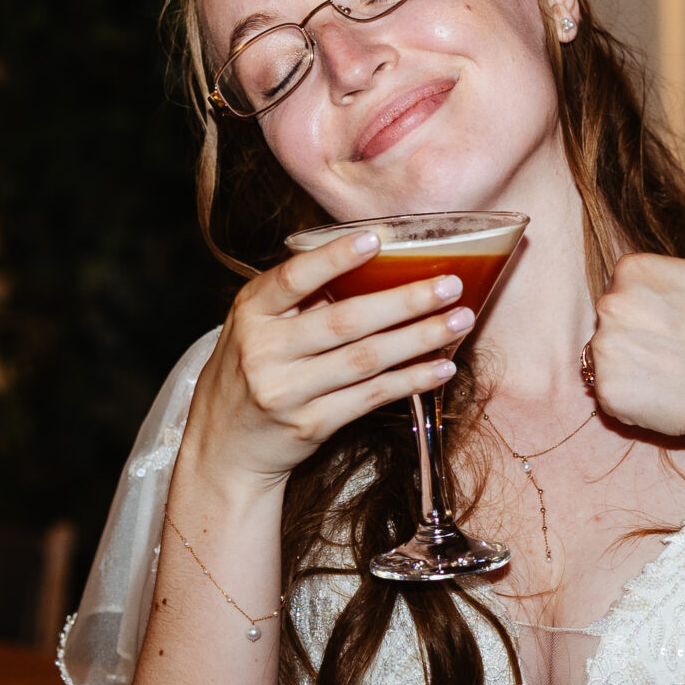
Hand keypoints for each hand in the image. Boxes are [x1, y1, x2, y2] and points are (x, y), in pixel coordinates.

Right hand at [182, 230, 471, 491]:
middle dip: (404, 301)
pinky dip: (411, 381)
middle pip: (344, 321)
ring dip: (419, 339)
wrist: (224, 446)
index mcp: (251, 312)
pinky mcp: (311, 425)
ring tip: (460, 320)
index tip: (377, 238)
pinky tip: (442, 367)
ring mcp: (287, 392)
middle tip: (450, 284)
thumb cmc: (251, 369)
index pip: (294, 278)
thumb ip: (301, 298)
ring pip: (365, 360)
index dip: (335, 258)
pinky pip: (370, 398)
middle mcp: (265, 351)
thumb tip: (377, 261)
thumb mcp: (258, 324)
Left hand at [587, 142, 684, 443]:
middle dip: (644, 332)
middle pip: (616, 317)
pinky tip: (664, 394)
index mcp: (635, 267)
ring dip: (636, 364)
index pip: (630, 285)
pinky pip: (606, 390)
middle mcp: (611, 303)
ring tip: (678, 372)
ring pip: (608, 353)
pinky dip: (630, 396)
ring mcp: (606, 348)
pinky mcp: (605, 390)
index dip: (661, 305)